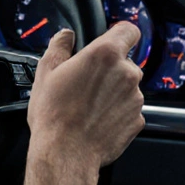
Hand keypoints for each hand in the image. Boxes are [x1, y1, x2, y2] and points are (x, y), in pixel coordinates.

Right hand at [26, 22, 144, 176]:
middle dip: (110, 69)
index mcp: (105, 55)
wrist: (65, 153)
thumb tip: (65, 36)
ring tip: (88, 105)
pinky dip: (117, 112)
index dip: (119, 34)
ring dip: (113, 92)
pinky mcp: (138, 120)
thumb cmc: (54, 115)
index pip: (128, 30)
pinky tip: (97, 119)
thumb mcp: (46, 72)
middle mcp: (127, 73)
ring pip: (128, 87)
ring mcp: (136, 98)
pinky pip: (129, 109)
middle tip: (86, 83)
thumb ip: (59, 46)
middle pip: (125, 61)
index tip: (110, 41)